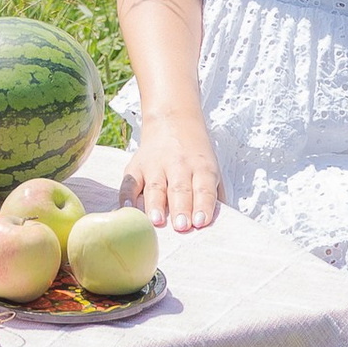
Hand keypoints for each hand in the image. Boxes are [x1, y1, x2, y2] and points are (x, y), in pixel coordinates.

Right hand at [119, 115, 221, 231]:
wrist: (173, 120)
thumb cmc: (195, 155)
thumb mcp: (213, 169)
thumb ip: (215, 195)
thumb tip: (220, 222)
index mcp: (201, 167)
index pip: (204, 188)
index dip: (203, 205)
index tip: (201, 222)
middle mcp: (178, 165)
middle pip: (179, 189)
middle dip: (180, 208)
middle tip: (181, 226)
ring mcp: (155, 165)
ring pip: (155, 187)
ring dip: (156, 205)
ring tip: (157, 222)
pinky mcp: (136, 167)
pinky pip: (129, 182)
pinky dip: (126, 195)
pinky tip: (128, 208)